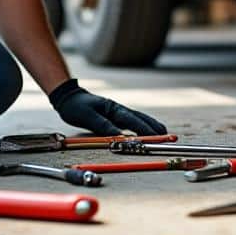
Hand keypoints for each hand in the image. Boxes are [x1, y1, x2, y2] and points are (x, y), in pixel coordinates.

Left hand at [48, 79, 166, 135]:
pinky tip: (147, 128)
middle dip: (154, 127)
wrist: (68, 97)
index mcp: (114, 109)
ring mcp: (118, 111)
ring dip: (151, 125)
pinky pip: (132, 120)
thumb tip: (120, 136)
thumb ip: (104, 126)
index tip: (157, 136)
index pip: (133, 121)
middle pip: (140, 118)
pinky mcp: (115, 115)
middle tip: (167, 135)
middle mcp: (119, 109)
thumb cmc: (76, 107)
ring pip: (138, 118)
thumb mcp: (88, 117)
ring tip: (163, 132)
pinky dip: (143, 124)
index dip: (146, 130)